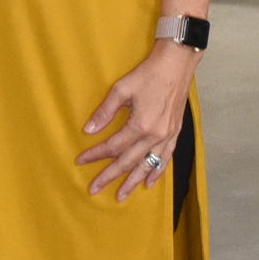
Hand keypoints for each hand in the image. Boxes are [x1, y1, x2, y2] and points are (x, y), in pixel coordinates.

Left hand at [77, 40, 197, 201]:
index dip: (95, 154)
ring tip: (120, 195)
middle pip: (128, 162)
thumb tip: (88, 130)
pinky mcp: (175, 133)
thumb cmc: (148, 73)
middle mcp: (155, 136)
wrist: (177, 64)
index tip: (80, 161)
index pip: (113, 146)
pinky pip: (165, 159)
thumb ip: (105, 111)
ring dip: (132, 182)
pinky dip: (156, 172)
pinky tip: (149, 182)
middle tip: (94, 188)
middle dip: (110, 176)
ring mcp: (167, 137)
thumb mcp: (122, 88)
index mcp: (141, 125)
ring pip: (147, 166)